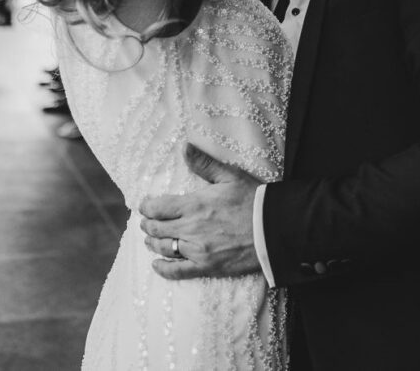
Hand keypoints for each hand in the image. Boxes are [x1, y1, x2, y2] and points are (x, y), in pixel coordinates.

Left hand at [138, 144, 262, 280]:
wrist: (273, 229)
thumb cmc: (253, 200)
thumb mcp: (230, 176)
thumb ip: (204, 163)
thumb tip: (184, 147)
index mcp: (194, 205)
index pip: (158, 208)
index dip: (147, 206)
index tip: (145, 205)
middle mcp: (191, 229)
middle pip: (156, 229)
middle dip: (147, 224)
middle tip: (146, 222)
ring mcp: (197, 250)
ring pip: (164, 248)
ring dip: (152, 243)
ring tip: (150, 239)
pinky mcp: (206, 267)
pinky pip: (177, 272)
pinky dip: (163, 269)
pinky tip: (157, 264)